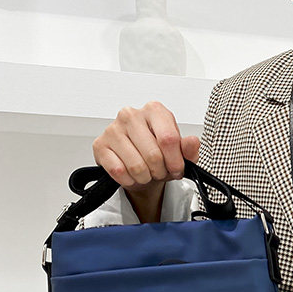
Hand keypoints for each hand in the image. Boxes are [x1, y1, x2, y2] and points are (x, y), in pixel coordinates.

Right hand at [92, 101, 199, 221]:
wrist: (141, 168)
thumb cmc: (160, 157)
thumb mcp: (181, 155)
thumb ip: (189, 149)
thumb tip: (192, 142)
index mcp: (155, 111)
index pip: (169, 139)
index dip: (175, 162)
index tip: (176, 169)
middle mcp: (132, 115)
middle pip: (154, 156)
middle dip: (160, 171)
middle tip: (159, 171)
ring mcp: (113, 128)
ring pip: (137, 166)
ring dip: (145, 177)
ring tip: (146, 172)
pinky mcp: (100, 145)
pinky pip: (119, 171)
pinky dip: (129, 180)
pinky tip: (131, 174)